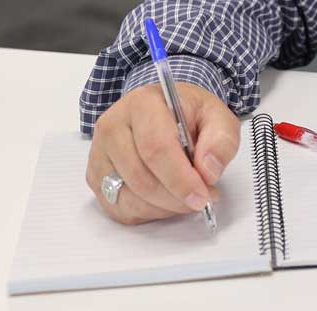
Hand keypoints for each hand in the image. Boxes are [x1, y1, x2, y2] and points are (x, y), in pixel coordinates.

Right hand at [85, 82, 239, 224]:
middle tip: (201, 200)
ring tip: (187, 199)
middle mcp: (113, 126)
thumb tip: (208, 172)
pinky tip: (167, 201)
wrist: (165, 112)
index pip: (156, 147)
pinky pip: (119, 208)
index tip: (203, 195)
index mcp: (142, 103)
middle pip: (140, 176)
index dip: (180, 178)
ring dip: (163, 207)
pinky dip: (148, 213)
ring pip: (128, 197)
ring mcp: (99, 153)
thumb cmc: (189, 114)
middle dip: (175, 197)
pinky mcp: (95, 177)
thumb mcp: (216, 116)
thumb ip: (221, 140)